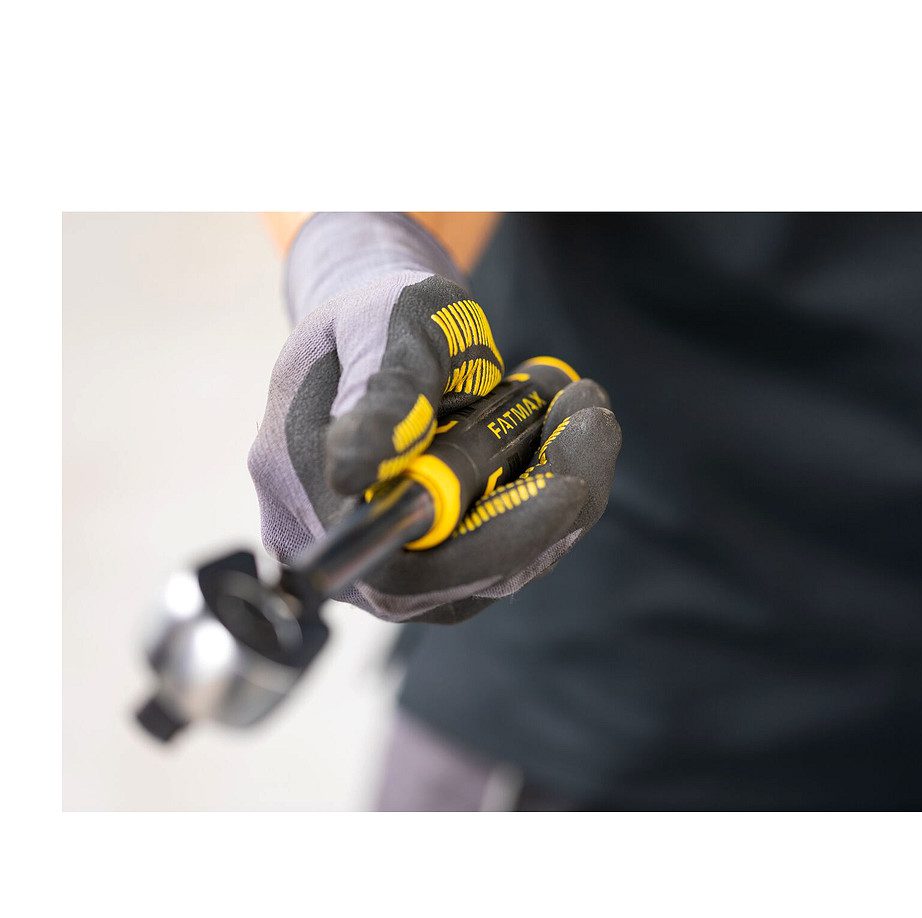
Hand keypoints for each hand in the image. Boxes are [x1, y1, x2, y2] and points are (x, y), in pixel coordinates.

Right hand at [248, 213, 620, 621]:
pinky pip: (525, 538)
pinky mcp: (456, 550)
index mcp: (311, 496)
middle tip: (590, 414)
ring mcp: (410, 559)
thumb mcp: (384, 325)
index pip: (405, 571)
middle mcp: (357, 548)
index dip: (493, 542)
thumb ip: (381, 391)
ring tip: (576, 399)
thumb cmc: (376, 318)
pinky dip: (559, 482)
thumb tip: (356, 474)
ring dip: (565, 481)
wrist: (383, 332)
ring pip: (511, 559)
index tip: (569, 487)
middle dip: (551, 501)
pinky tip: (565, 419)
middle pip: (473, 574)